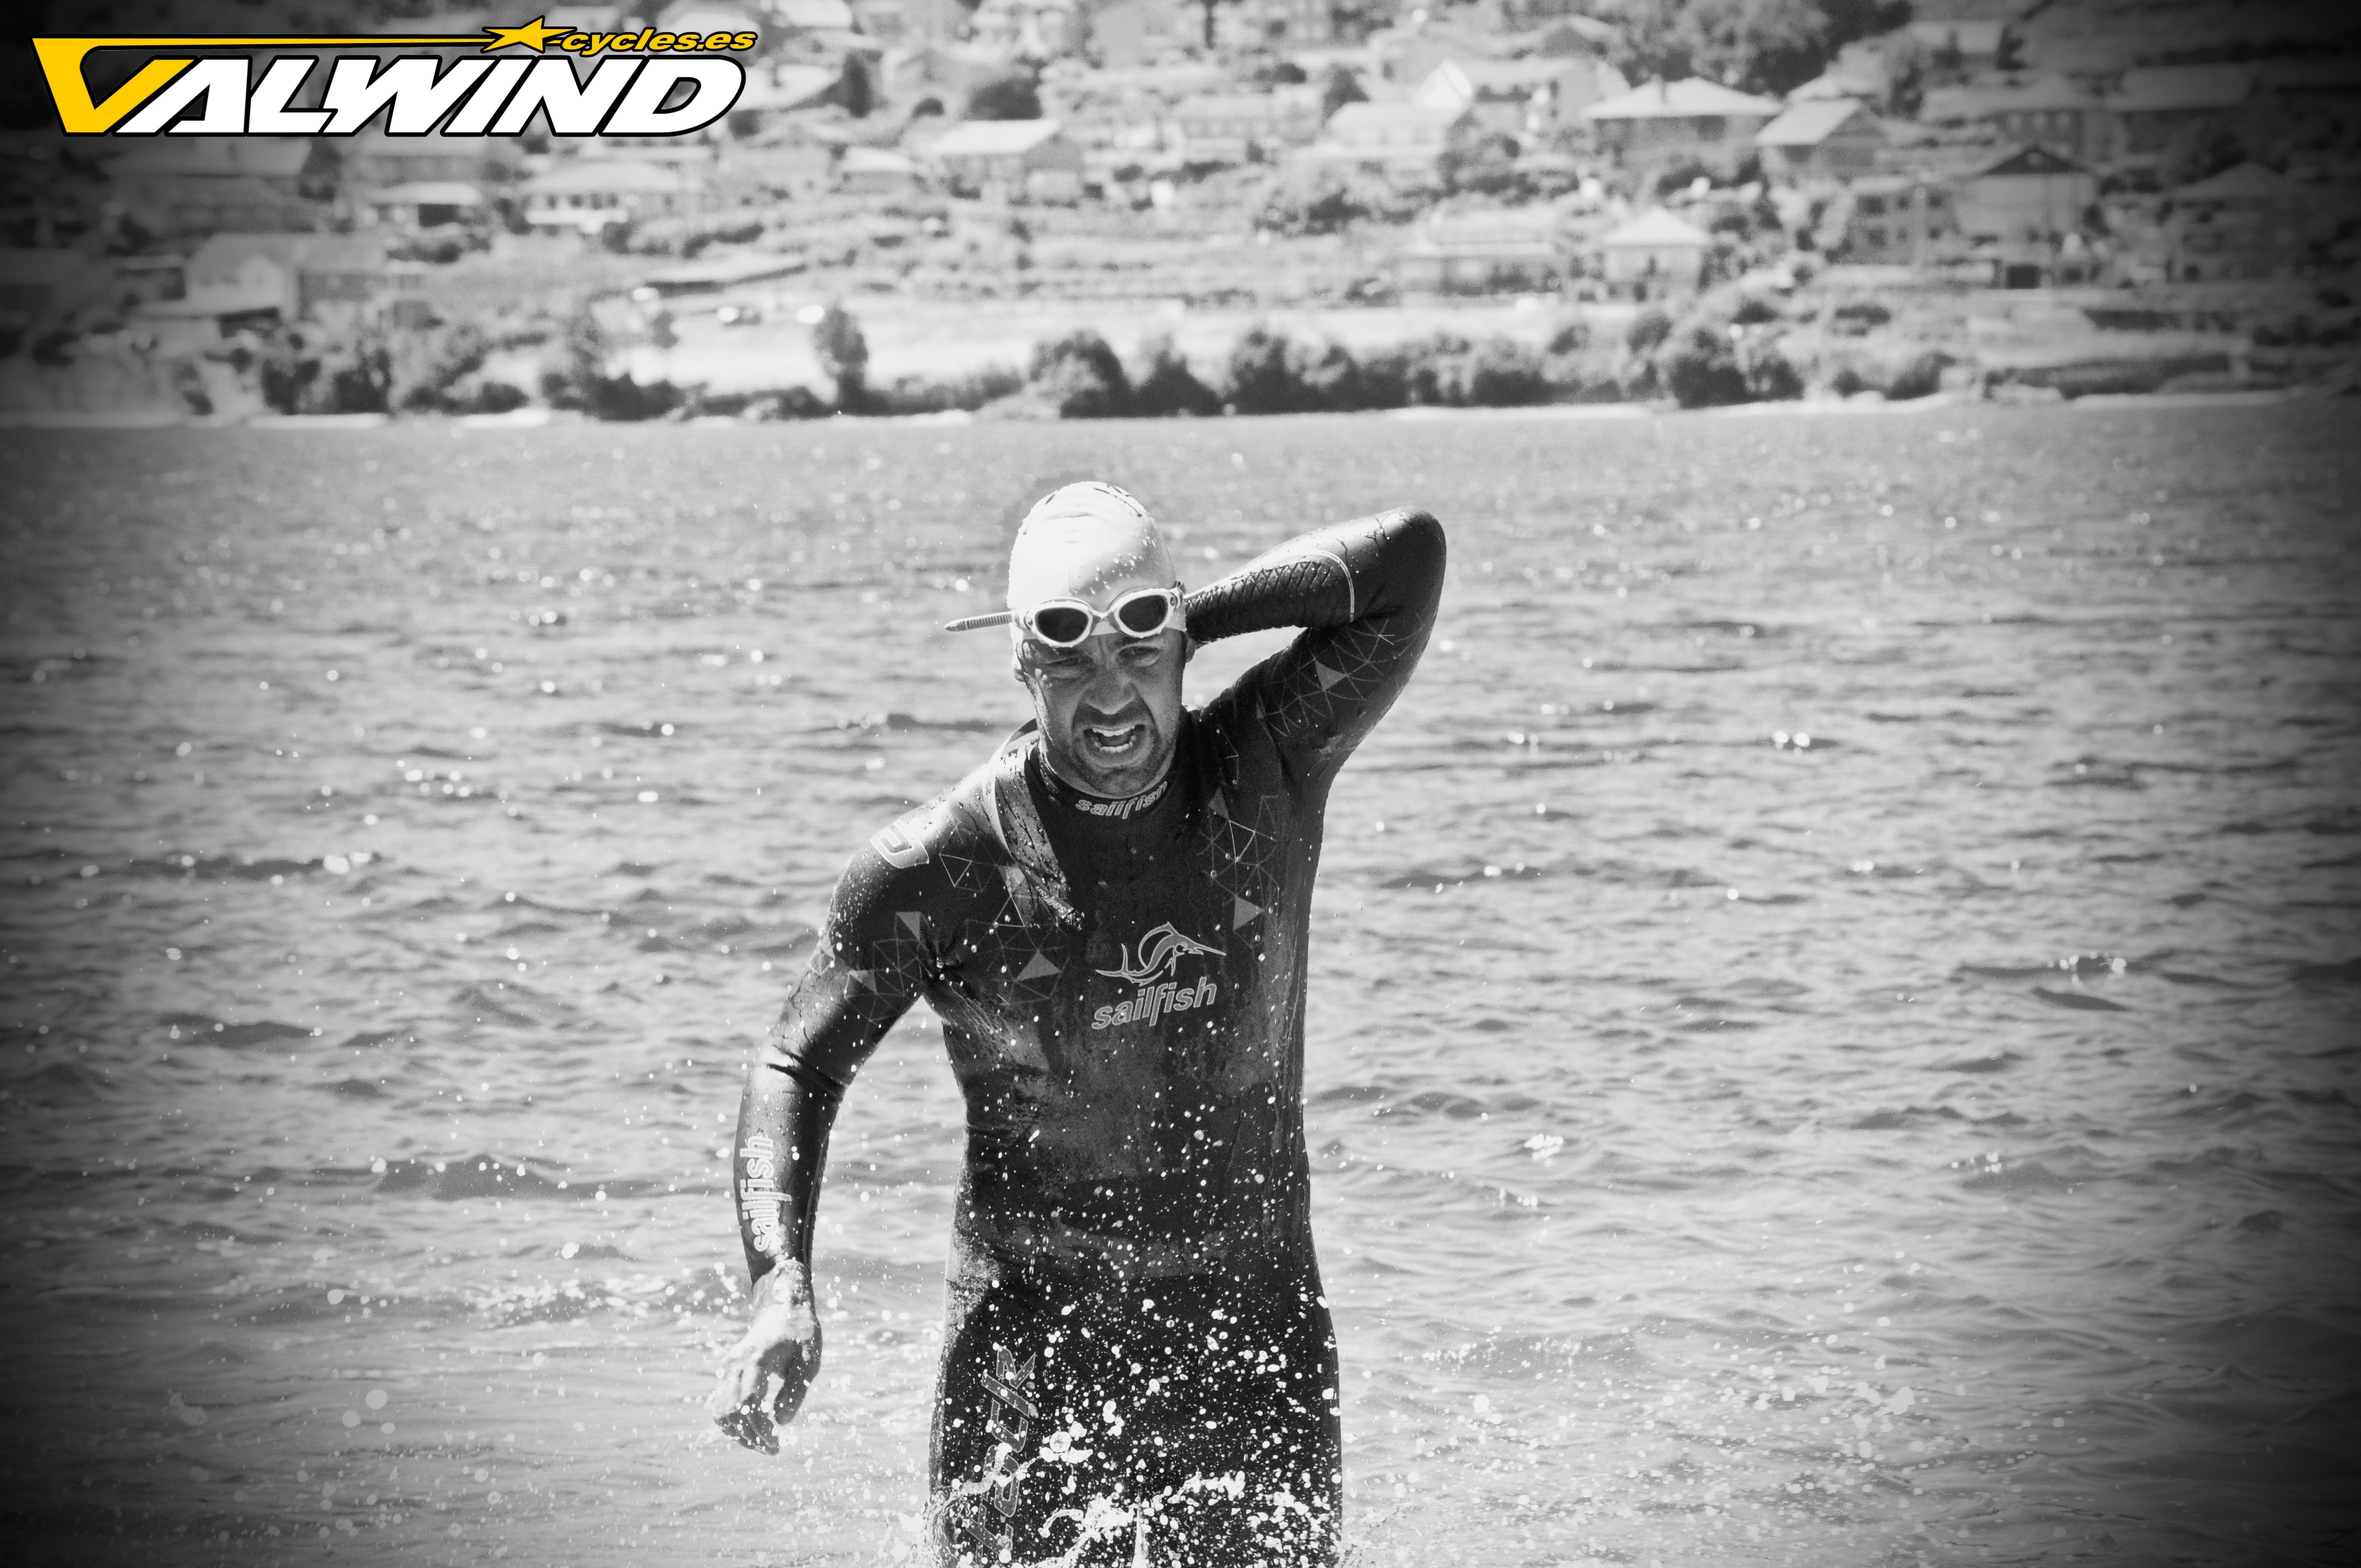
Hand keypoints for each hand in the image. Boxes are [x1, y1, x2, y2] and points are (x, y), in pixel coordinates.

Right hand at [709, 1264, 822, 1453]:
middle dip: (749, 1437)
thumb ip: (796, 1390)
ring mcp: (728, 1368)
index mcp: (756, 1359)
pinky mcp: (727, 1373)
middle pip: (730, 1412)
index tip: (777, 1443)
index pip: (748, 1403)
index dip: (759, 1428)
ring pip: (721, 1412)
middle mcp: (735, 1364)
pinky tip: (753, 1431)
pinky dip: (733, 1423)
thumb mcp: (809, 1360)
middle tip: (772, 1449)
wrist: (782, 1307)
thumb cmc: (800, 1333)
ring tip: (764, 1444)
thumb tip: (781, 1423)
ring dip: (739, 1433)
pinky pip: (721, 1405)